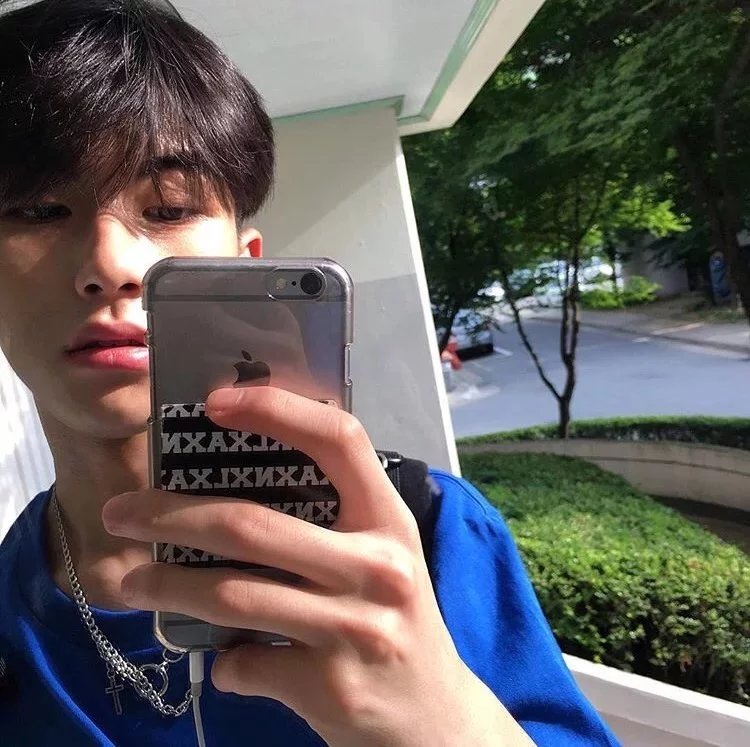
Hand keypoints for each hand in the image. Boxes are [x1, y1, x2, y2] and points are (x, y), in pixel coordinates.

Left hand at [102, 387, 531, 745]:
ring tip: (129, 584)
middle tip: (122, 513)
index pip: (338, 441)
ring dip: (165, 589)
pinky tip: (227, 661)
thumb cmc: (396, 617)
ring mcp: (354, 629)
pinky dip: (222, 662)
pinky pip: (245, 664)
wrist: (436, 718)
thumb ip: (331, 519)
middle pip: (251, 526)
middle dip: (169, 516)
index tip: (214, 401)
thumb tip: (232, 487)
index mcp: (389, 519)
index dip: (277, 410)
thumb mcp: (383, 554)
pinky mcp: (329, 687)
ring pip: (232, 596)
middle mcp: (377, 567)